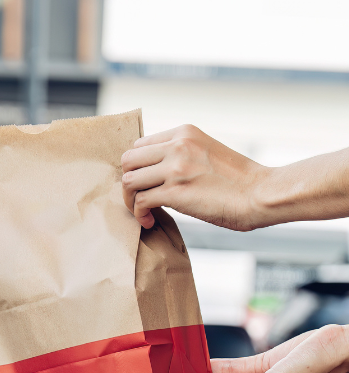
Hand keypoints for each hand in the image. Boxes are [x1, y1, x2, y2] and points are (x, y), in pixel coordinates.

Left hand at [121, 125, 268, 230]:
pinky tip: (149, 221)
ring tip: (143, 212)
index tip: (145, 183)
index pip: (140, 144)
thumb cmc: (238, 181)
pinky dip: (139, 214)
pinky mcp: (175, 192)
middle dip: (128, 182)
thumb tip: (156, 171)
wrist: (261, 193)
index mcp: (184, 133)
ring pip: (128, 181)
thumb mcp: (206, 152)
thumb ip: (182, 154)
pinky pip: (139, 202)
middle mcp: (176, 145)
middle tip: (137, 199)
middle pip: (128, 160)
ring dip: (130, 200)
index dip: (137, 167)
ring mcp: (175, 168)